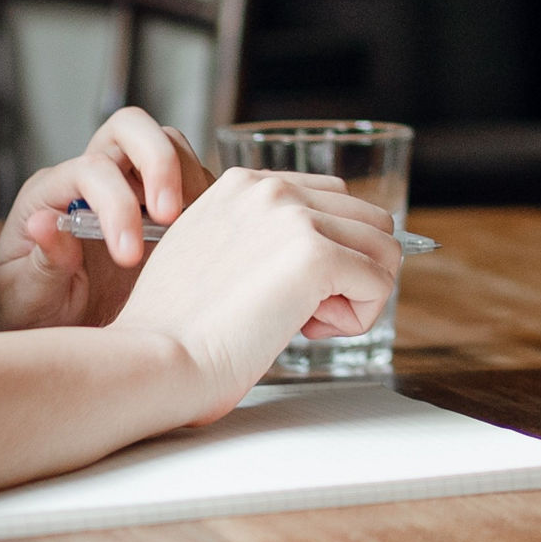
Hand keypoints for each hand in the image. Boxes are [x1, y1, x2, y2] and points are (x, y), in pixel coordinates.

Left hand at [0, 106, 221, 331]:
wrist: (53, 329)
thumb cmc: (32, 310)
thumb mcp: (26, 296)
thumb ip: (40, 261)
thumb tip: (42, 223)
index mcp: (51, 192)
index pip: (92, 170)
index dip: (117, 205)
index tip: (128, 257)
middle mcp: (91, 177)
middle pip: (131, 128)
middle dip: (159, 162)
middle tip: (171, 215)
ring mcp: (129, 186)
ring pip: (168, 145)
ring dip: (187, 179)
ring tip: (190, 230)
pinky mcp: (161, 207)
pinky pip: (193, 181)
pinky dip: (207, 201)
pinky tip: (201, 238)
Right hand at [107, 169, 403, 413]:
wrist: (156, 357)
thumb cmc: (176, 329)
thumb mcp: (212, 255)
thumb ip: (260, 240)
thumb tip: (318, 258)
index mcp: (244, 185)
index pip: (334, 200)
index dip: (330, 252)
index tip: (289, 291)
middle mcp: (272, 189)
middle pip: (369, 221)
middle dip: (351, 271)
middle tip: (304, 313)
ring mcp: (295, 218)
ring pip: (384, 249)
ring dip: (358, 293)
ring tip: (306, 322)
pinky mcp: (315, 256)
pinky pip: (380, 283)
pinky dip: (358, 317)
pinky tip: (307, 331)